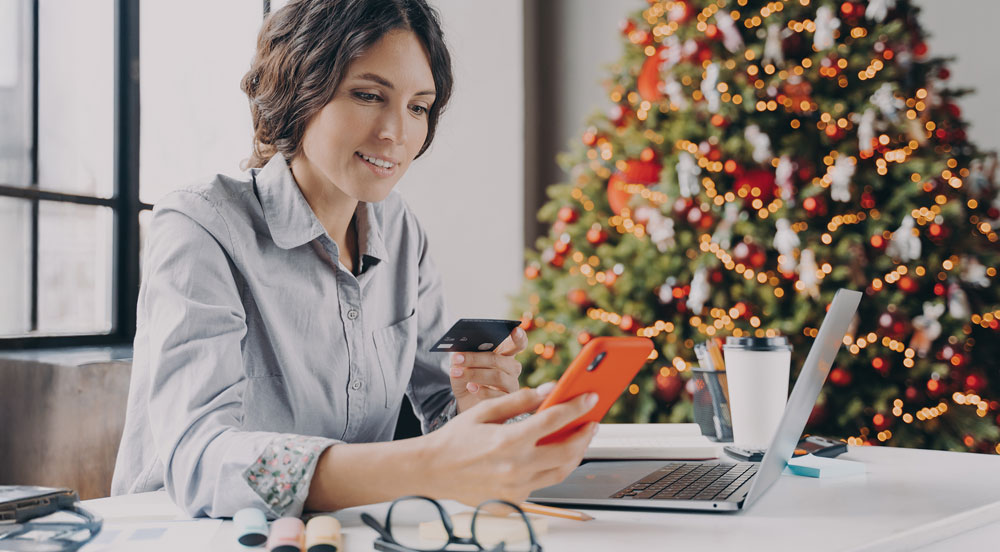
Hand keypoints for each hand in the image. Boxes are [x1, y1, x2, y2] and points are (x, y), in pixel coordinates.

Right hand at [419, 384, 598, 506]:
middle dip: (585, 434)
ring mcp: (516, 488)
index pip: (555, 420)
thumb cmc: (455, 440)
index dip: (577, 406)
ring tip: (578, 438)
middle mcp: (516, 467)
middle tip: (592, 421)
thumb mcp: (485, 411)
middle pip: (567, 451)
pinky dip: (552, 469)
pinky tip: (553, 455)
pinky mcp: (513, 501)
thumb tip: (549, 390)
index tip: (591, 397)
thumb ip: (520, 400)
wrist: (431, 472)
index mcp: (509, 440)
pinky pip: (543, 484)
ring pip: (561, 472)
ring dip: (575, 454)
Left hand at [450, 326, 527, 412]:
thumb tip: (458, 351)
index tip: (514, 330)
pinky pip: (497, 395)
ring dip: (474, 374)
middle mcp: (512, 367)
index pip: (518, 342)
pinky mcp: (507, 401)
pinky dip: (481, 390)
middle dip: (475, 358)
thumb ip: (463, 353)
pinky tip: (470, 387)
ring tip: (456, 373)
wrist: (464, 400)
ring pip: (497, 376)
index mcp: (505, 352)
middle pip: (498, 359)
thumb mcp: (462, 363)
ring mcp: (512, 384)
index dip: (519, 337)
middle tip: (456, 358)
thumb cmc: (466, 376)